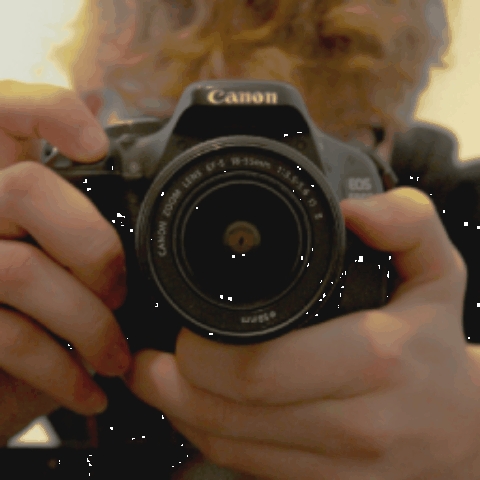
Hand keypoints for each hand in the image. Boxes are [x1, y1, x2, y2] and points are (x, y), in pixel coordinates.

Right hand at [0, 80, 131, 444]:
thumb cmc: (27, 324)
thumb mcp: (56, 270)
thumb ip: (77, 231)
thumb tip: (138, 222)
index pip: (2, 113)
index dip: (45, 111)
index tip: (97, 146)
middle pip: (27, 191)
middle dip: (94, 248)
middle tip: (118, 292)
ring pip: (22, 271)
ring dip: (89, 324)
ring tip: (115, 356)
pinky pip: (11, 338)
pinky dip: (64, 371)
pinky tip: (89, 389)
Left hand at [124, 187, 479, 479]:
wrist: (469, 432)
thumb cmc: (440, 347)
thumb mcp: (439, 272)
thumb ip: (406, 224)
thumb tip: (354, 208)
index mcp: (374, 360)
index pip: (259, 369)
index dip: (201, 353)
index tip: (178, 328)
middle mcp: (351, 424)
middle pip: (226, 414)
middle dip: (169, 384)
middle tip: (146, 353)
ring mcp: (334, 467)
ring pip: (225, 447)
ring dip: (177, 412)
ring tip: (153, 378)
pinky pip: (244, 467)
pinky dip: (206, 437)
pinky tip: (194, 408)